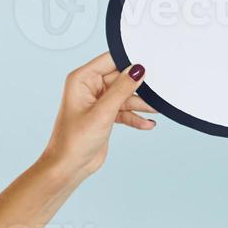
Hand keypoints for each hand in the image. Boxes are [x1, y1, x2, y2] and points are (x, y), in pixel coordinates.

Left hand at [39, 52, 154, 186]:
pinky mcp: (106, 115)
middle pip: (121, 79)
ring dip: (140, 104)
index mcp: (82, 80)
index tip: (149, 64)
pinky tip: (147, 124)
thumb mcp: (103, 112)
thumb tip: (137, 70)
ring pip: (126, 96)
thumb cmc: (74, 140)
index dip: (129, 61)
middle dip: (139, 87)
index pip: (109, 61)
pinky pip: (125, 111)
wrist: (69, 166)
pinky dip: (136, 117)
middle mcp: (90, 88)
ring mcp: (99, 102)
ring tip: (156, 110)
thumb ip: (122, 90)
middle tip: (157, 91)